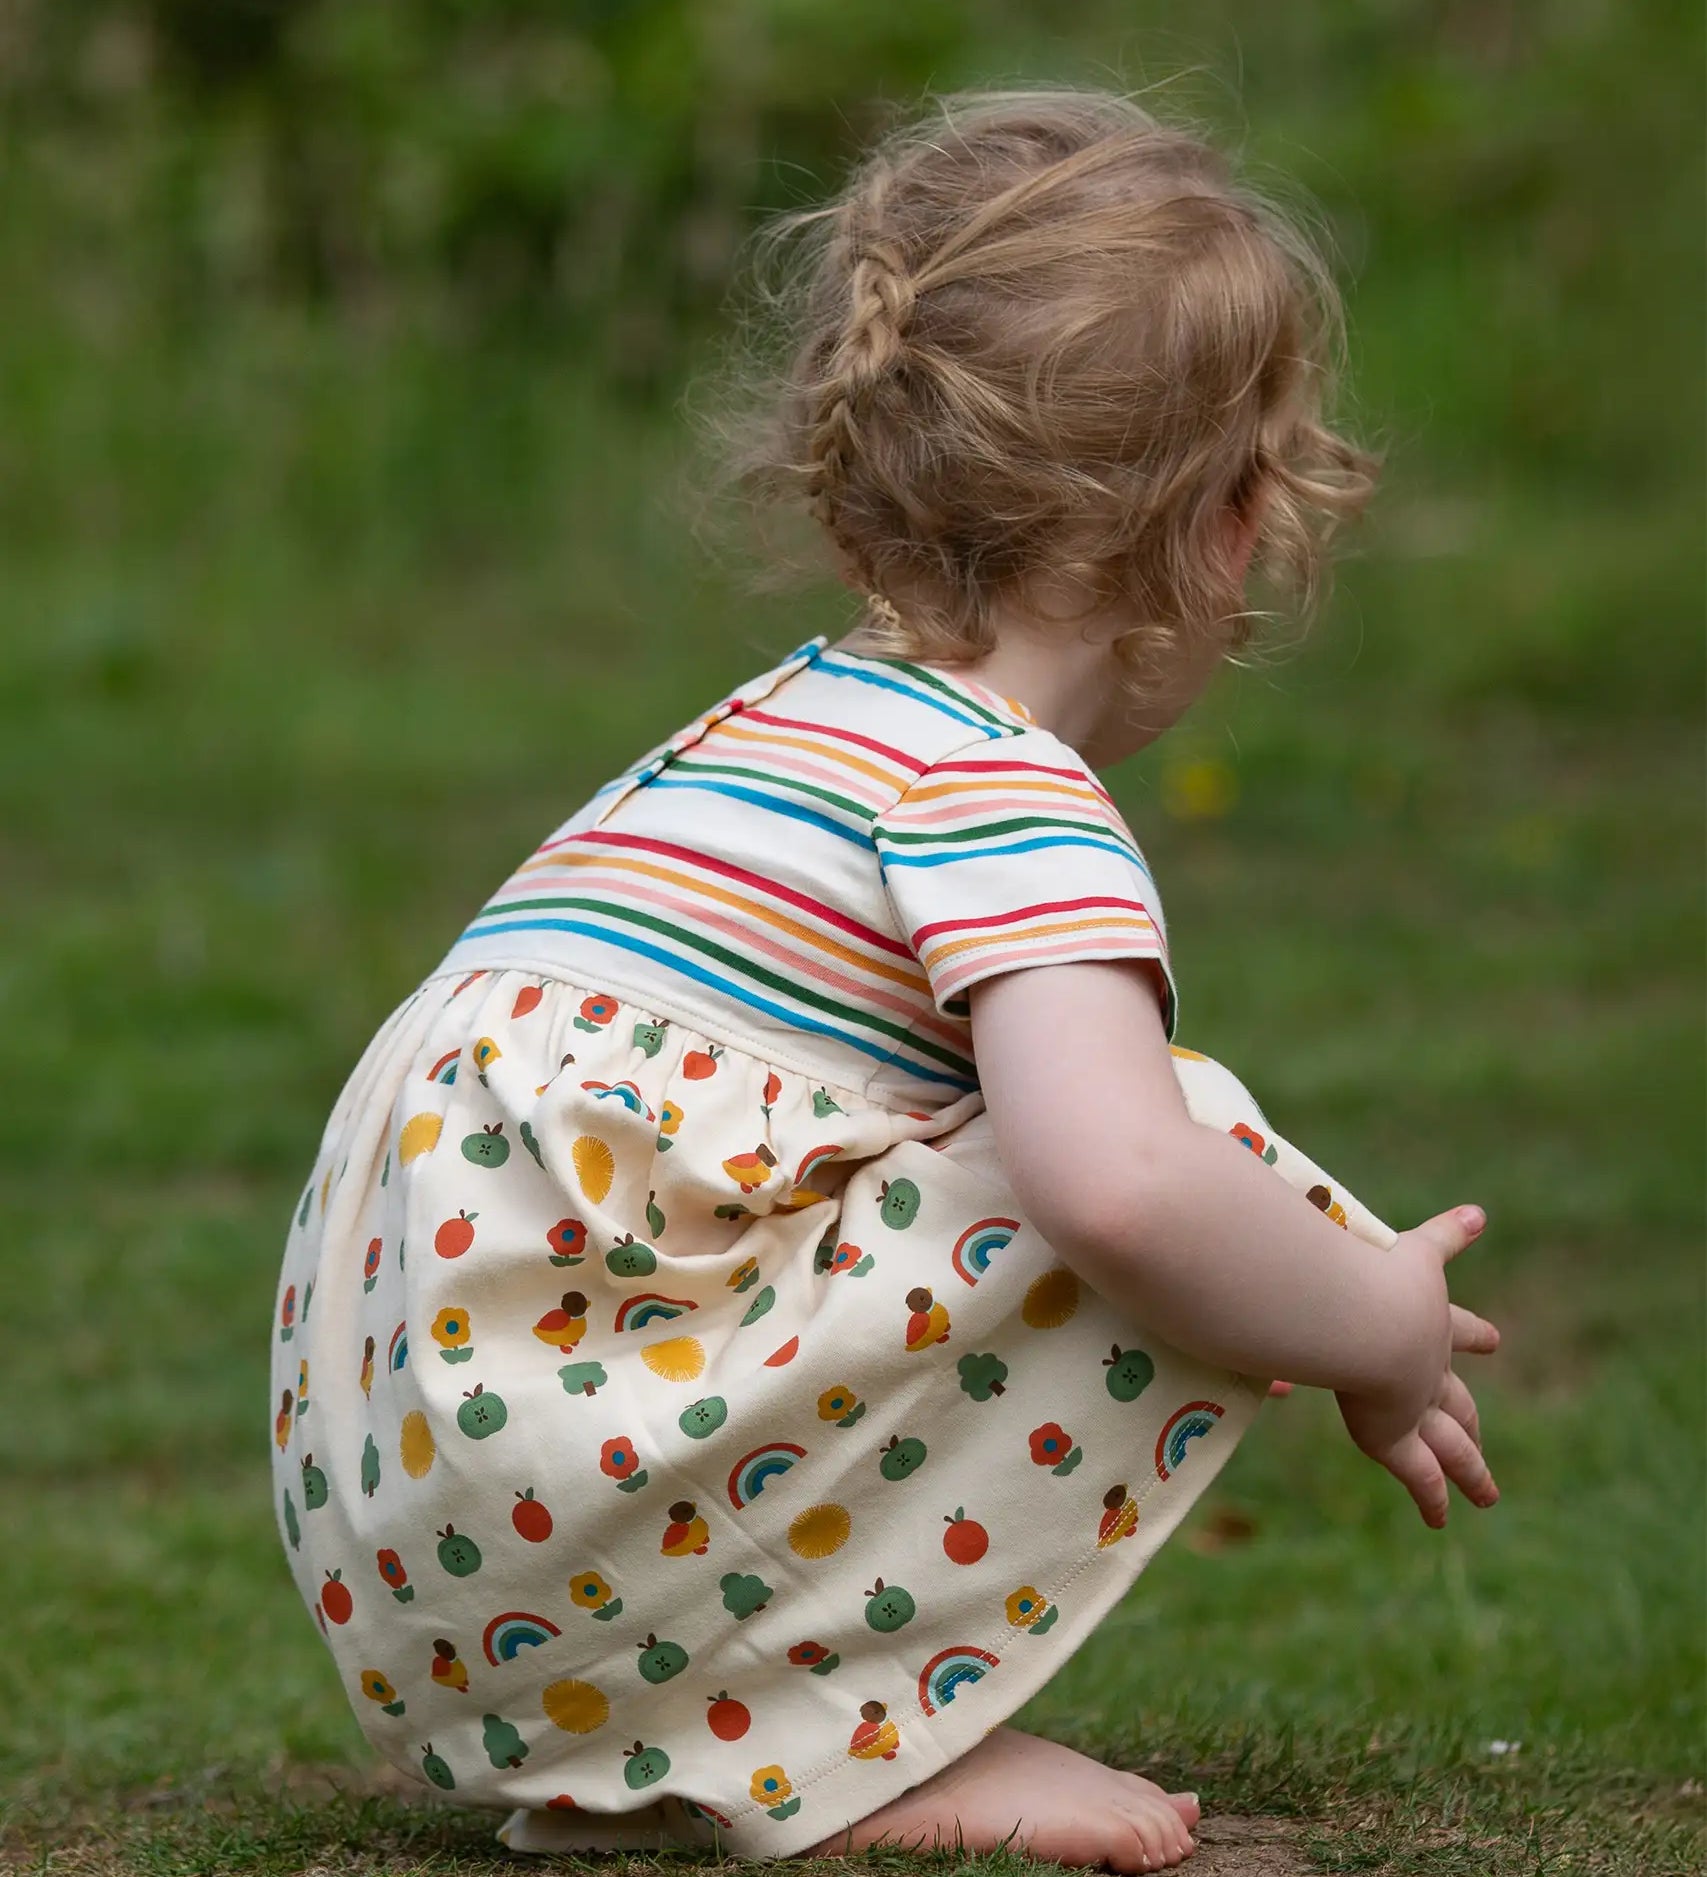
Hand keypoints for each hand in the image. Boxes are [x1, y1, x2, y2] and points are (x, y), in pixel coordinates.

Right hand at [1334, 1205, 1501, 1525]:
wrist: (1366, 1317)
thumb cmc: (1364, 1271)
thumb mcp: (1404, 1250)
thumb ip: (1442, 1237)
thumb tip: (1478, 1214)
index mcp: (1424, 1316)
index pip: (1456, 1325)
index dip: (1474, 1334)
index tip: (1496, 1342)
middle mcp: (1428, 1364)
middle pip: (1458, 1399)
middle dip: (1469, 1418)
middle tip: (1479, 1434)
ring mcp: (1417, 1404)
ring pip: (1454, 1444)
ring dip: (1473, 1470)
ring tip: (1488, 1495)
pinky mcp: (1396, 1437)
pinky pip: (1421, 1477)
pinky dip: (1432, 1498)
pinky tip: (1442, 1519)